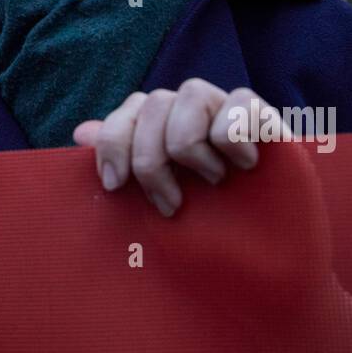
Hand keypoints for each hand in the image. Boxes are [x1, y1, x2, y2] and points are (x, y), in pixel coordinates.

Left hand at [73, 80, 289, 215]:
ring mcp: (227, 108)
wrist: (271, 258)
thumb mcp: (158, 199)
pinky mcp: (264, 116)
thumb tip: (80, 133)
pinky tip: (245, 166)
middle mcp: (191, 110)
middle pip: (152, 103)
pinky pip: (238, 104)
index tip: (116, 186)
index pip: (127, 111)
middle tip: (171, 204)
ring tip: (213, 180)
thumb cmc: (209, 229)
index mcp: (163, 125)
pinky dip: (233, 140)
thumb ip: (124, 163)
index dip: (113, 143)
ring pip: (190, 94)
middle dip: (150, 159)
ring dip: (191, 146)